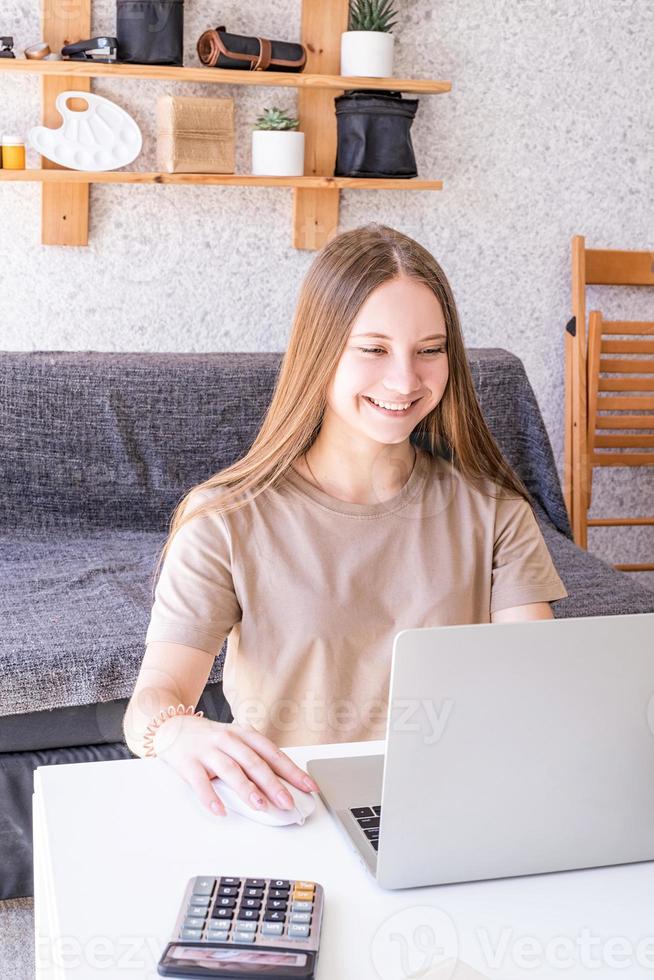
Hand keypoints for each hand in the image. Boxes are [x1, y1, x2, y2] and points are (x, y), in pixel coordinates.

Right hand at [152, 715, 318, 817]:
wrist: (171, 725)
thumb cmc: (209, 739)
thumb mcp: (235, 741)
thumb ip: (253, 759)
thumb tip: (282, 786)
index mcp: (244, 734)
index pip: (273, 753)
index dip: (292, 770)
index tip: (308, 786)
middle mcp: (228, 740)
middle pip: (254, 762)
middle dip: (273, 783)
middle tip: (287, 802)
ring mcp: (207, 750)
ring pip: (230, 769)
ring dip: (246, 789)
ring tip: (260, 805)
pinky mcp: (187, 762)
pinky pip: (199, 781)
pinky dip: (210, 797)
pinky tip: (220, 809)